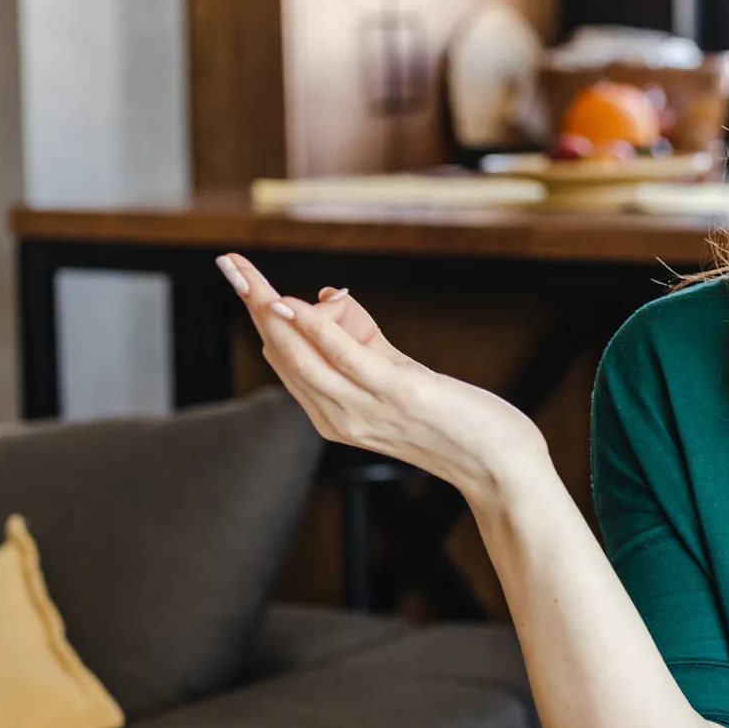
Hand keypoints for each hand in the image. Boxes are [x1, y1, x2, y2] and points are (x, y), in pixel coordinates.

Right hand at [213, 252, 547, 499]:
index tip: (238, 275)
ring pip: (301, 356)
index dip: (260, 315)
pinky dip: (314, 330)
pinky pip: (343, 358)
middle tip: (230, 262)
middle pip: (282, 353)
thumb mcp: (398, 376)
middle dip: (253, 304)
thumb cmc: (453, 421)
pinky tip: (293, 306)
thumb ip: (363, 340)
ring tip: (246, 275)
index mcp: (333, 415)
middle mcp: (338, 416)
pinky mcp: (395, 394)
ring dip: (270, 311)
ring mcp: (363, 408)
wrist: (498, 465)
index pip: (284, 358)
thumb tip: (329, 295)